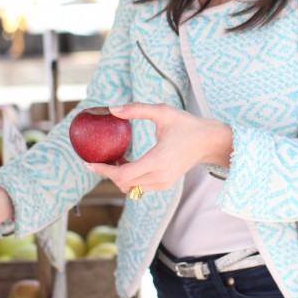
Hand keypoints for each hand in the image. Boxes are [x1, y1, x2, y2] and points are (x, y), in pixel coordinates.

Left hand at [86, 102, 232, 195]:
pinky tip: (128, 162)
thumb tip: (112, 109)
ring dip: (119, 176)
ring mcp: (163, 183)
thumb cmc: (186, 124)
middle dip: (108, 173)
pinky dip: (130, 178)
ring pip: (131, 188)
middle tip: (100, 158)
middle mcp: (160, 176)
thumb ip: (136, 109)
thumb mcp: (162, 112)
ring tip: (116, 159)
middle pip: (123, 184)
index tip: (88, 163)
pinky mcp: (165, 184)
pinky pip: (140, 187)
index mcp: (157, 160)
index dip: (103, 170)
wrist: (209, 141)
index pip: (123, 175)